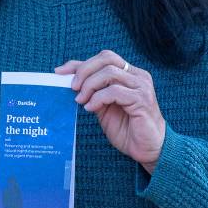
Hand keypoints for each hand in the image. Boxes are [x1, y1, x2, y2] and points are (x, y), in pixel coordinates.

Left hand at [56, 50, 165, 172]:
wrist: (148, 149)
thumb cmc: (126, 128)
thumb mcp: (103, 106)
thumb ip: (92, 91)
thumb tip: (69, 80)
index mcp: (129, 74)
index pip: (103, 58)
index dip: (79, 63)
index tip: (59, 72)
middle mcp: (138, 76)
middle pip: (107, 58)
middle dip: (84, 70)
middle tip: (72, 87)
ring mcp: (142, 86)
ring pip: (109, 73)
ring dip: (90, 85)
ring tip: (81, 100)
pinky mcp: (142, 100)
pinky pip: (114, 91)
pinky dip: (98, 98)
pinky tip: (90, 108)